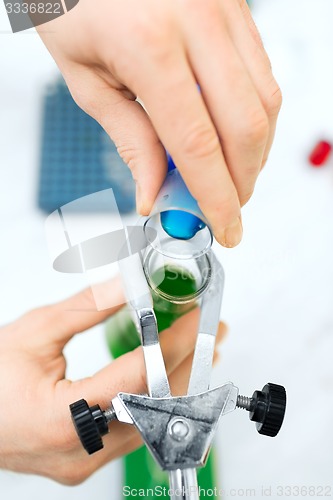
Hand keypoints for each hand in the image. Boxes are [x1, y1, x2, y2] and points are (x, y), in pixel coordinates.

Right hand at [0, 285, 225, 483]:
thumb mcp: (34, 333)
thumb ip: (87, 308)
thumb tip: (129, 285)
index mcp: (62, 418)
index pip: (139, 377)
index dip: (174, 343)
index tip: (195, 319)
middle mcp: (82, 450)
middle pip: (157, 405)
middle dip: (191, 363)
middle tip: (210, 332)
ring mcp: (88, 461)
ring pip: (153, 422)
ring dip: (179, 382)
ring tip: (196, 349)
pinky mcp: (90, 461)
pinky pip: (138, 431)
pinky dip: (158, 399)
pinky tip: (169, 375)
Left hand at [37, 0, 280, 247]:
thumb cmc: (72, 0)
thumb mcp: (86, 79)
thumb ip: (131, 139)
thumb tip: (155, 193)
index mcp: (150, 44)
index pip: (198, 145)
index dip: (216, 197)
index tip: (225, 228)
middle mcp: (198, 21)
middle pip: (246, 127)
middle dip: (243, 182)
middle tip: (226, 208)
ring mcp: (224, 8)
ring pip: (266, 100)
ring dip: (254, 152)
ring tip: (229, 177)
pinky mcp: (236, 6)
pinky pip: (262, 72)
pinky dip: (254, 116)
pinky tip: (233, 135)